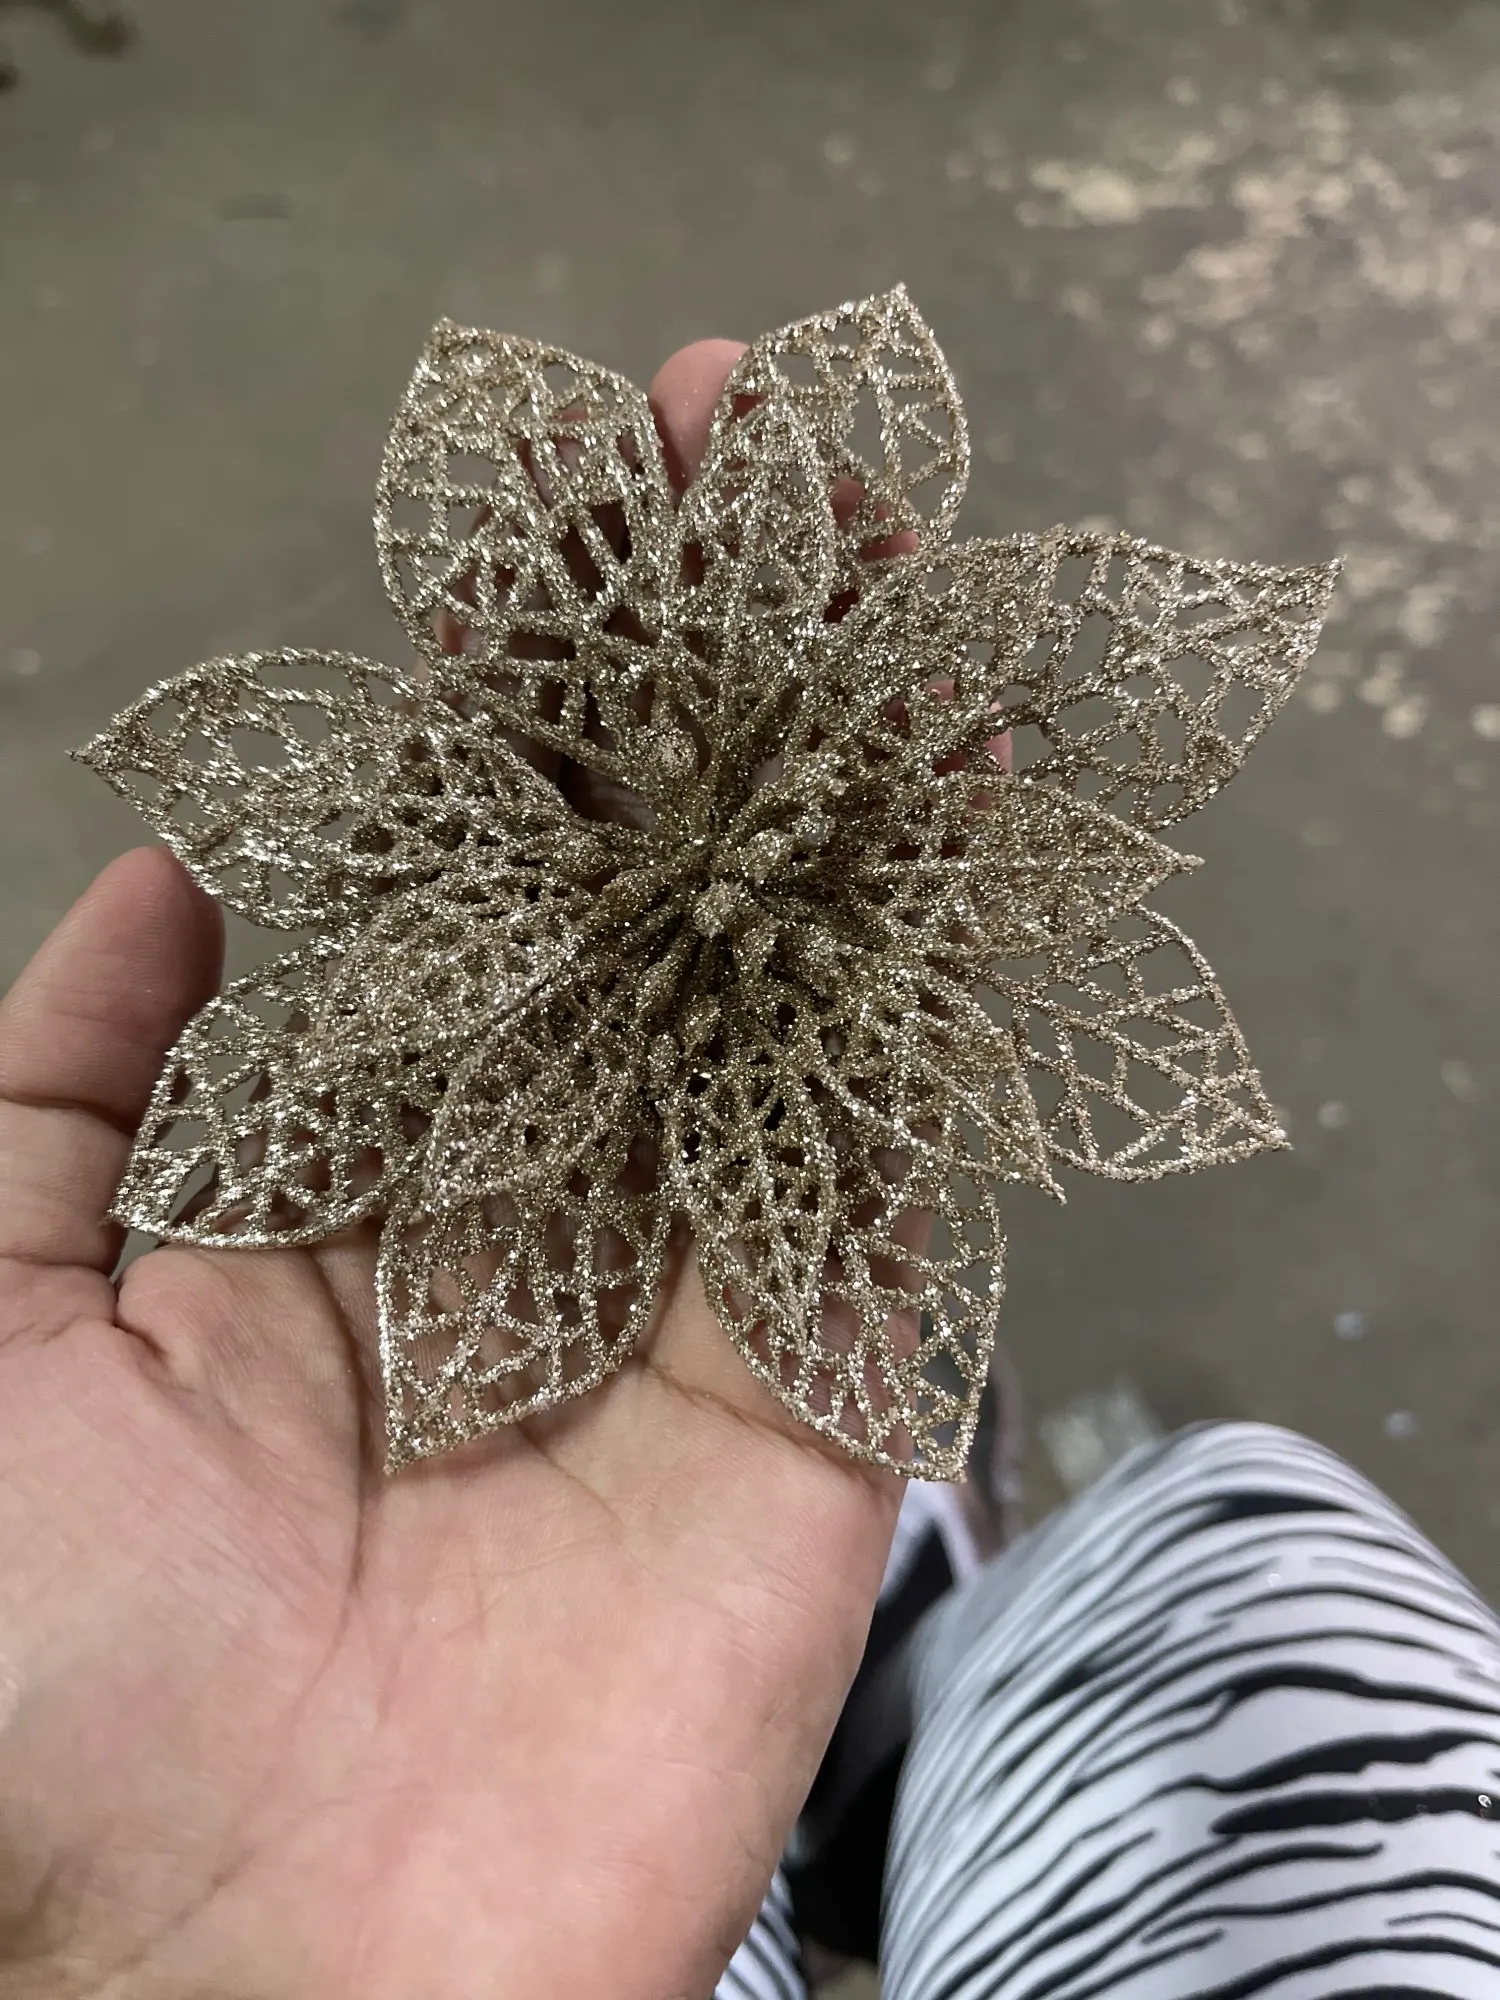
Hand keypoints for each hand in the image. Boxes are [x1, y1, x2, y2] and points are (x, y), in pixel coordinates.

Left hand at [0, 341, 901, 1999]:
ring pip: (785, 981)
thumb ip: (61, 1083)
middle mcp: (524, 1200)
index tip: (571, 488)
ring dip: (838, 762)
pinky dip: (930, 969)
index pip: (456, 869)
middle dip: (700, 665)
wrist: (207, 1991)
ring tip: (875, 547)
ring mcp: (683, 1291)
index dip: (513, 676)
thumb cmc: (32, 1672)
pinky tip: (954, 779)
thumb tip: (175, 872)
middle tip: (753, 442)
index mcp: (337, 1170)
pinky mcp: (813, 1404)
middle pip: (647, 888)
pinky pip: (888, 1158)